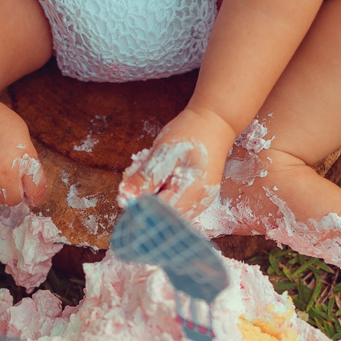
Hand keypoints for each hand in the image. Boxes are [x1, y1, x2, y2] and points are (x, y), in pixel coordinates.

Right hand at [0, 100, 46, 208]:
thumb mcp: (22, 136)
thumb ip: (29, 160)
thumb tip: (29, 184)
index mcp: (20, 164)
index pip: (36, 194)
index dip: (35, 194)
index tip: (30, 192)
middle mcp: (0, 177)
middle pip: (13, 201)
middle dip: (12, 191)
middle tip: (5, 177)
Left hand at [118, 106, 236, 218]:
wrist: (216, 122)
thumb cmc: (191, 133)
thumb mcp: (163, 153)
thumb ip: (145, 177)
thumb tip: (125, 196)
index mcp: (190, 194)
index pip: (158, 215)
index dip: (138, 208)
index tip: (124, 196)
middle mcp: (198, 204)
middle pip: (163, 218)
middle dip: (144, 205)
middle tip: (134, 184)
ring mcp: (200, 203)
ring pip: (169, 214)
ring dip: (153, 201)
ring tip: (149, 179)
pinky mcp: (198, 199)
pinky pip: (176, 206)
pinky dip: (163, 197)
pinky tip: (160, 181)